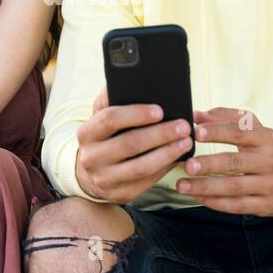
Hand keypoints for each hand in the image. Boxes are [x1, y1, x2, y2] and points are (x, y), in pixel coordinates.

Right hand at [74, 85, 192, 203]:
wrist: (91, 172)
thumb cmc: (105, 135)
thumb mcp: (101, 115)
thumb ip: (112, 97)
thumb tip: (132, 76)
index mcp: (86, 133)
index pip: (110, 119)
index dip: (136, 114)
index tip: (160, 110)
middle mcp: (90, 158)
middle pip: (129, 144)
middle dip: (160, 134)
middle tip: (183, 126)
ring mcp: (104, 180)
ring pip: (141, 167)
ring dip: (167, 153)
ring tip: (186, 142)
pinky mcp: (120, 195)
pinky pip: (147, 182)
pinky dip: (165, 168)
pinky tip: (178, 157)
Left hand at [175, 107, 272, 215]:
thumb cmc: (268, 149)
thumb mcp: (254, 129)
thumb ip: (225, 118)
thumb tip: (197, 115)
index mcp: (267, 138)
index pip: (240, 132)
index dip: (217, 132)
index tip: (195, 132)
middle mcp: (272, 161)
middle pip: (236, 163)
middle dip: (209, 164)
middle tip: (187, 165)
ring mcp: (272, 185)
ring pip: (234, 187)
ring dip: (206, 186)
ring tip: (183, 185)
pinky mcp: (268, 205)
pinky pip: (237, 205)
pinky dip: (215, 202)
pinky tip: (198, 197)